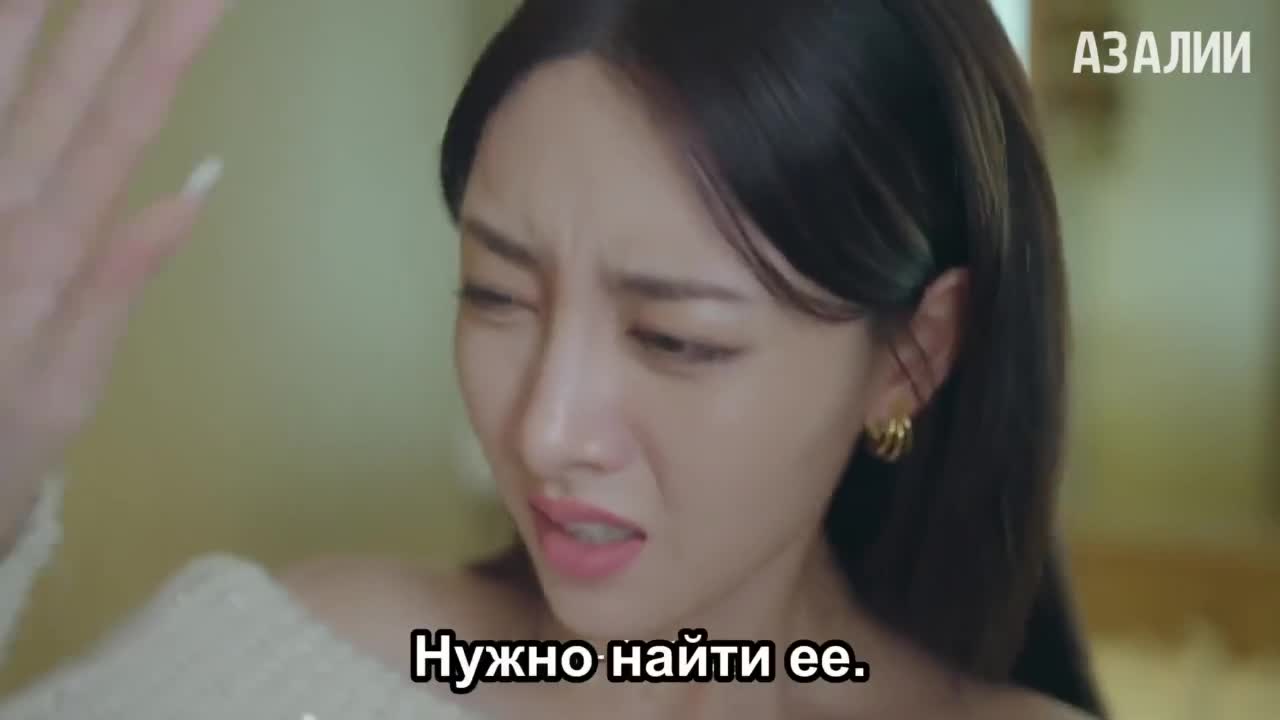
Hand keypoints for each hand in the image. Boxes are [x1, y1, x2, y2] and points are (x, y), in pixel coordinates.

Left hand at [0, 0, 231, 544]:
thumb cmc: (1, 438)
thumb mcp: (64, 386)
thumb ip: (115, 288)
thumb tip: (191, 193)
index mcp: (48, 245)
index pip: (118, 125)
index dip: (162, 51)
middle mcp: (4, 206)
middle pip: (61, 83)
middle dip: (110, 11)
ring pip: (6, 90)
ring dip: (31, 20)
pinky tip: (14, 31)